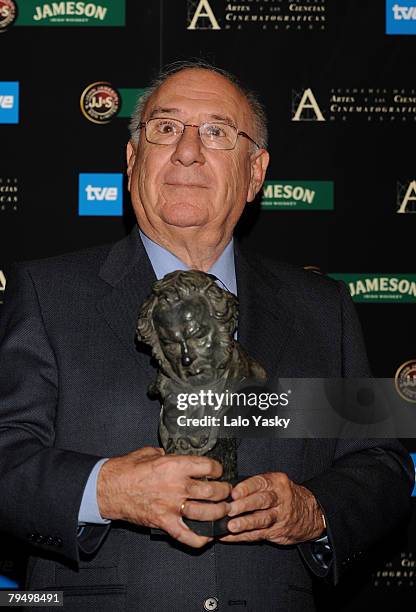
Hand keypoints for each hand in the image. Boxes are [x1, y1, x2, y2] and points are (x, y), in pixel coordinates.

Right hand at [97, 447, 230, 547]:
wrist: (108, 489)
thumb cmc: (126, 470)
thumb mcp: (149, 453)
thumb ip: (166, 455)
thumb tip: (175, 456)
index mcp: (174, 466)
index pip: (208, 466)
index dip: (217, 468)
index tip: (217, 471)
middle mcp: (176, 486)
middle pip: (212, 491)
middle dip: (223, 492)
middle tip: (226, 492)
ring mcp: (171, 507)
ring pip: (205, 513)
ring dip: (218, 513)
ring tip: (223, 510)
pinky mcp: (164, 523)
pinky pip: (187, 536)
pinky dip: (201, 538)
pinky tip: (208, 535)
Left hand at [220, 472, 324, 543]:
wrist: (311, 513)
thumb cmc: (285, 496)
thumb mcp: (275, 483)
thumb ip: (255, 485)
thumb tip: (227, 490)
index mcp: (277, 483)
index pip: (261, 483)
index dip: (246, 488)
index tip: (234, 492)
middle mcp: (280, 498)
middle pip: (262, 501)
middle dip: (244, 505)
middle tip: (230, 509)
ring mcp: (280, 517)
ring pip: (262, 520)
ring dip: (245, 523)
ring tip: (231, 526)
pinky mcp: (277, 532)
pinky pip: (258, 534)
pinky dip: (242, 536)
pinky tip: (229, 536)